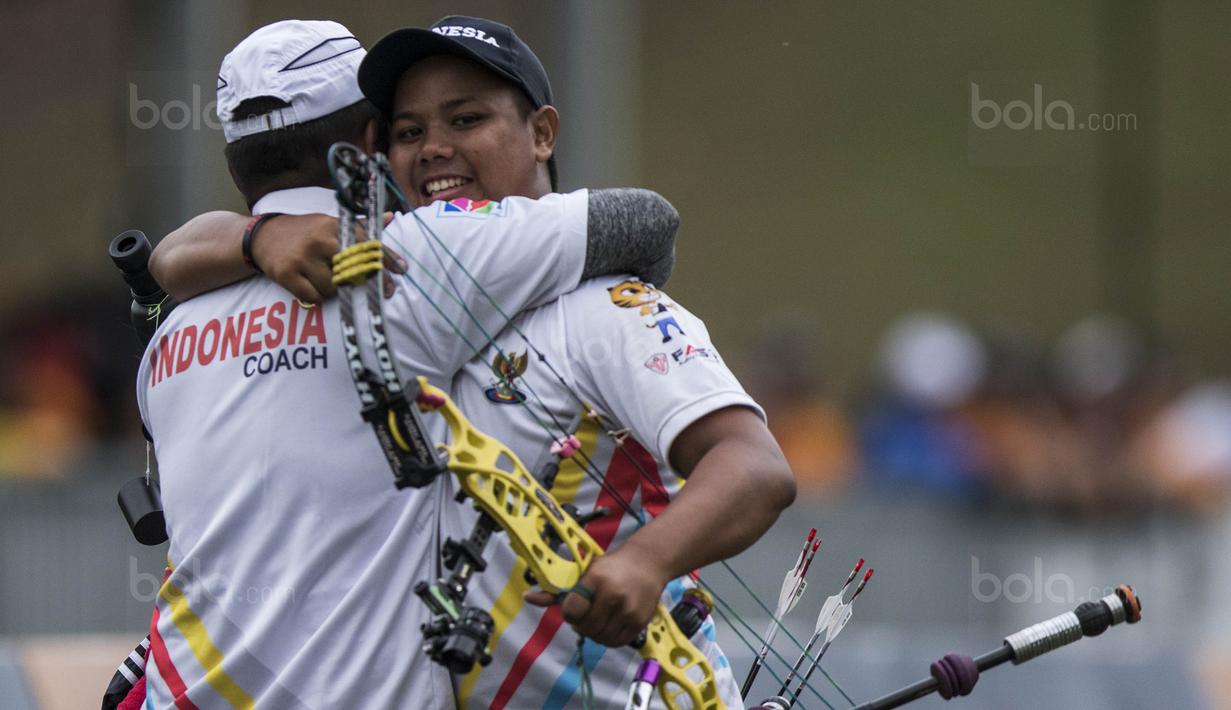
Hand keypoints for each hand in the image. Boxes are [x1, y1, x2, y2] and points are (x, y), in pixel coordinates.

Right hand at [254, 213, 401, 303]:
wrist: (262, 236)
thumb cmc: (305, 232)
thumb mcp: (330, 223)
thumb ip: (359, 225)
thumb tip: (391, 216)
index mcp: (333, 225)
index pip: (366, 243)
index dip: (387, 258)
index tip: (402, 270)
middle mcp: (319, 240)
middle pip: (355, 268)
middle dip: (370, 281)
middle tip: (382, 291)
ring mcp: (302, 258)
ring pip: (334, 287)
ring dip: (336, 290)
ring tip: (328, 280)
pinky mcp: (286, 274)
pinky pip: (314, 297)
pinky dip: (318, 297)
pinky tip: (313, 287)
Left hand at [524, 544, 668, 646]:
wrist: (648, 563)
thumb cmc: (610, 568)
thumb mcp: (584, 572)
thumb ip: (557, 590)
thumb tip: (527, 597)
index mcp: (596, 579)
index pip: (572, 610)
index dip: (569, 613)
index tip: (574, 606)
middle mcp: (613, 595)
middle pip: (585, 627)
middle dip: (581, 624)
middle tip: (586, 614)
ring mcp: (628, 610)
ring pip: (600, 638)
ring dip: (594, 633)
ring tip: (598, 618)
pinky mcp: (639, 622)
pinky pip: (616, 643)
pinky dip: (608, 638)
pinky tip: (609, 624)